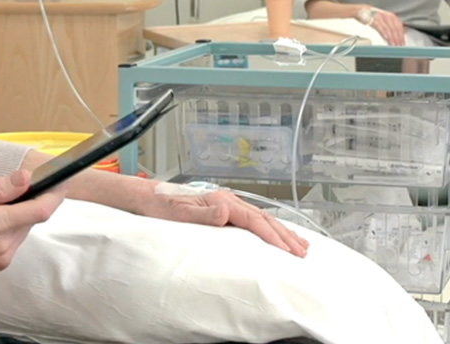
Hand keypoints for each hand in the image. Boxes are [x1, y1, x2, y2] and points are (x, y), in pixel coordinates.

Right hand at [0, 170, 64, 279]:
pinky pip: (16, 238)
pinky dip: (12, 225)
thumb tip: (26, 177)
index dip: (55, 194)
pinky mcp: (1, 263)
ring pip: (26, 228)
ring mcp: (3, 257)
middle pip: (34, 218)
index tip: (61, 181)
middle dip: (34, 199)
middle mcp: (3, 245)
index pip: (40, 210)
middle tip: (23, 184)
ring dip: (21, 212)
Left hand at [138, 188, 308, 256]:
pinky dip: (268, 228)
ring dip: (281, 231)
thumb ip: (203, 214)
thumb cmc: (161, 206)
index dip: (272, 235)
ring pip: (261, 218)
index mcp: (220, 200)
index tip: (288, 250)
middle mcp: (226, 200)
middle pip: (263, 218)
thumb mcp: (179, 213)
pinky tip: (276, 234)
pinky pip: (252, 220)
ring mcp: (225, 204)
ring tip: (299, 244)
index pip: (253, 220)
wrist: (147, 198)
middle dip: (284, 235)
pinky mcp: (222, 209)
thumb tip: (226, 212)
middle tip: (302, 252)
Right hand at [369, 9, 405, 45]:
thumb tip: (398, 37)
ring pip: (388, 29)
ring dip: (391, 38)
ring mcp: (381, 17)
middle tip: (399, 46)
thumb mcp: (386, 21)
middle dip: (397, 39)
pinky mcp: (373, 19)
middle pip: (395, 29)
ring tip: (393, 44)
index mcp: (392, 17)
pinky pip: (380, 26)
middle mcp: (388, 16)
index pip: (399, 28)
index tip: (403, 43)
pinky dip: (383, 32)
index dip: (402, 36)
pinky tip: (386, 37)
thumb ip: (392, 28)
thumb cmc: (375, 18)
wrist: (363, 11)